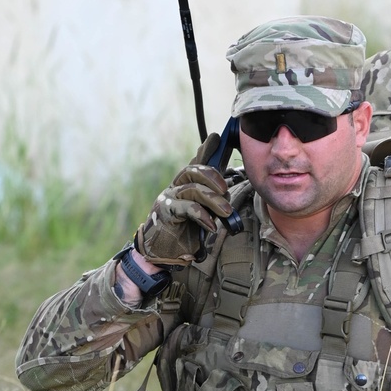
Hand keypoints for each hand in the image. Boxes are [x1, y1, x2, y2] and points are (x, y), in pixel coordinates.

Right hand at [135, 135, 232, 267]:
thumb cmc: (184, 231)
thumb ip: (210, 201)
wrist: (163, 252)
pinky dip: (203, 215)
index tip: (217, 138)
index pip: (196, 163)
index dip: (206, 150)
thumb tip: (226, 192)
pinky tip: (212, 225)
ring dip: (214, 201)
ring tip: (227, 213)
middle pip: (192, 171)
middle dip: (212, 176)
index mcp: (184, 184)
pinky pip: (187, 208)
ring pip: (193, 189)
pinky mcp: (167, 212)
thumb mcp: (201, 213)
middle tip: (225, 189)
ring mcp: (169, 198)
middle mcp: (175, 187)